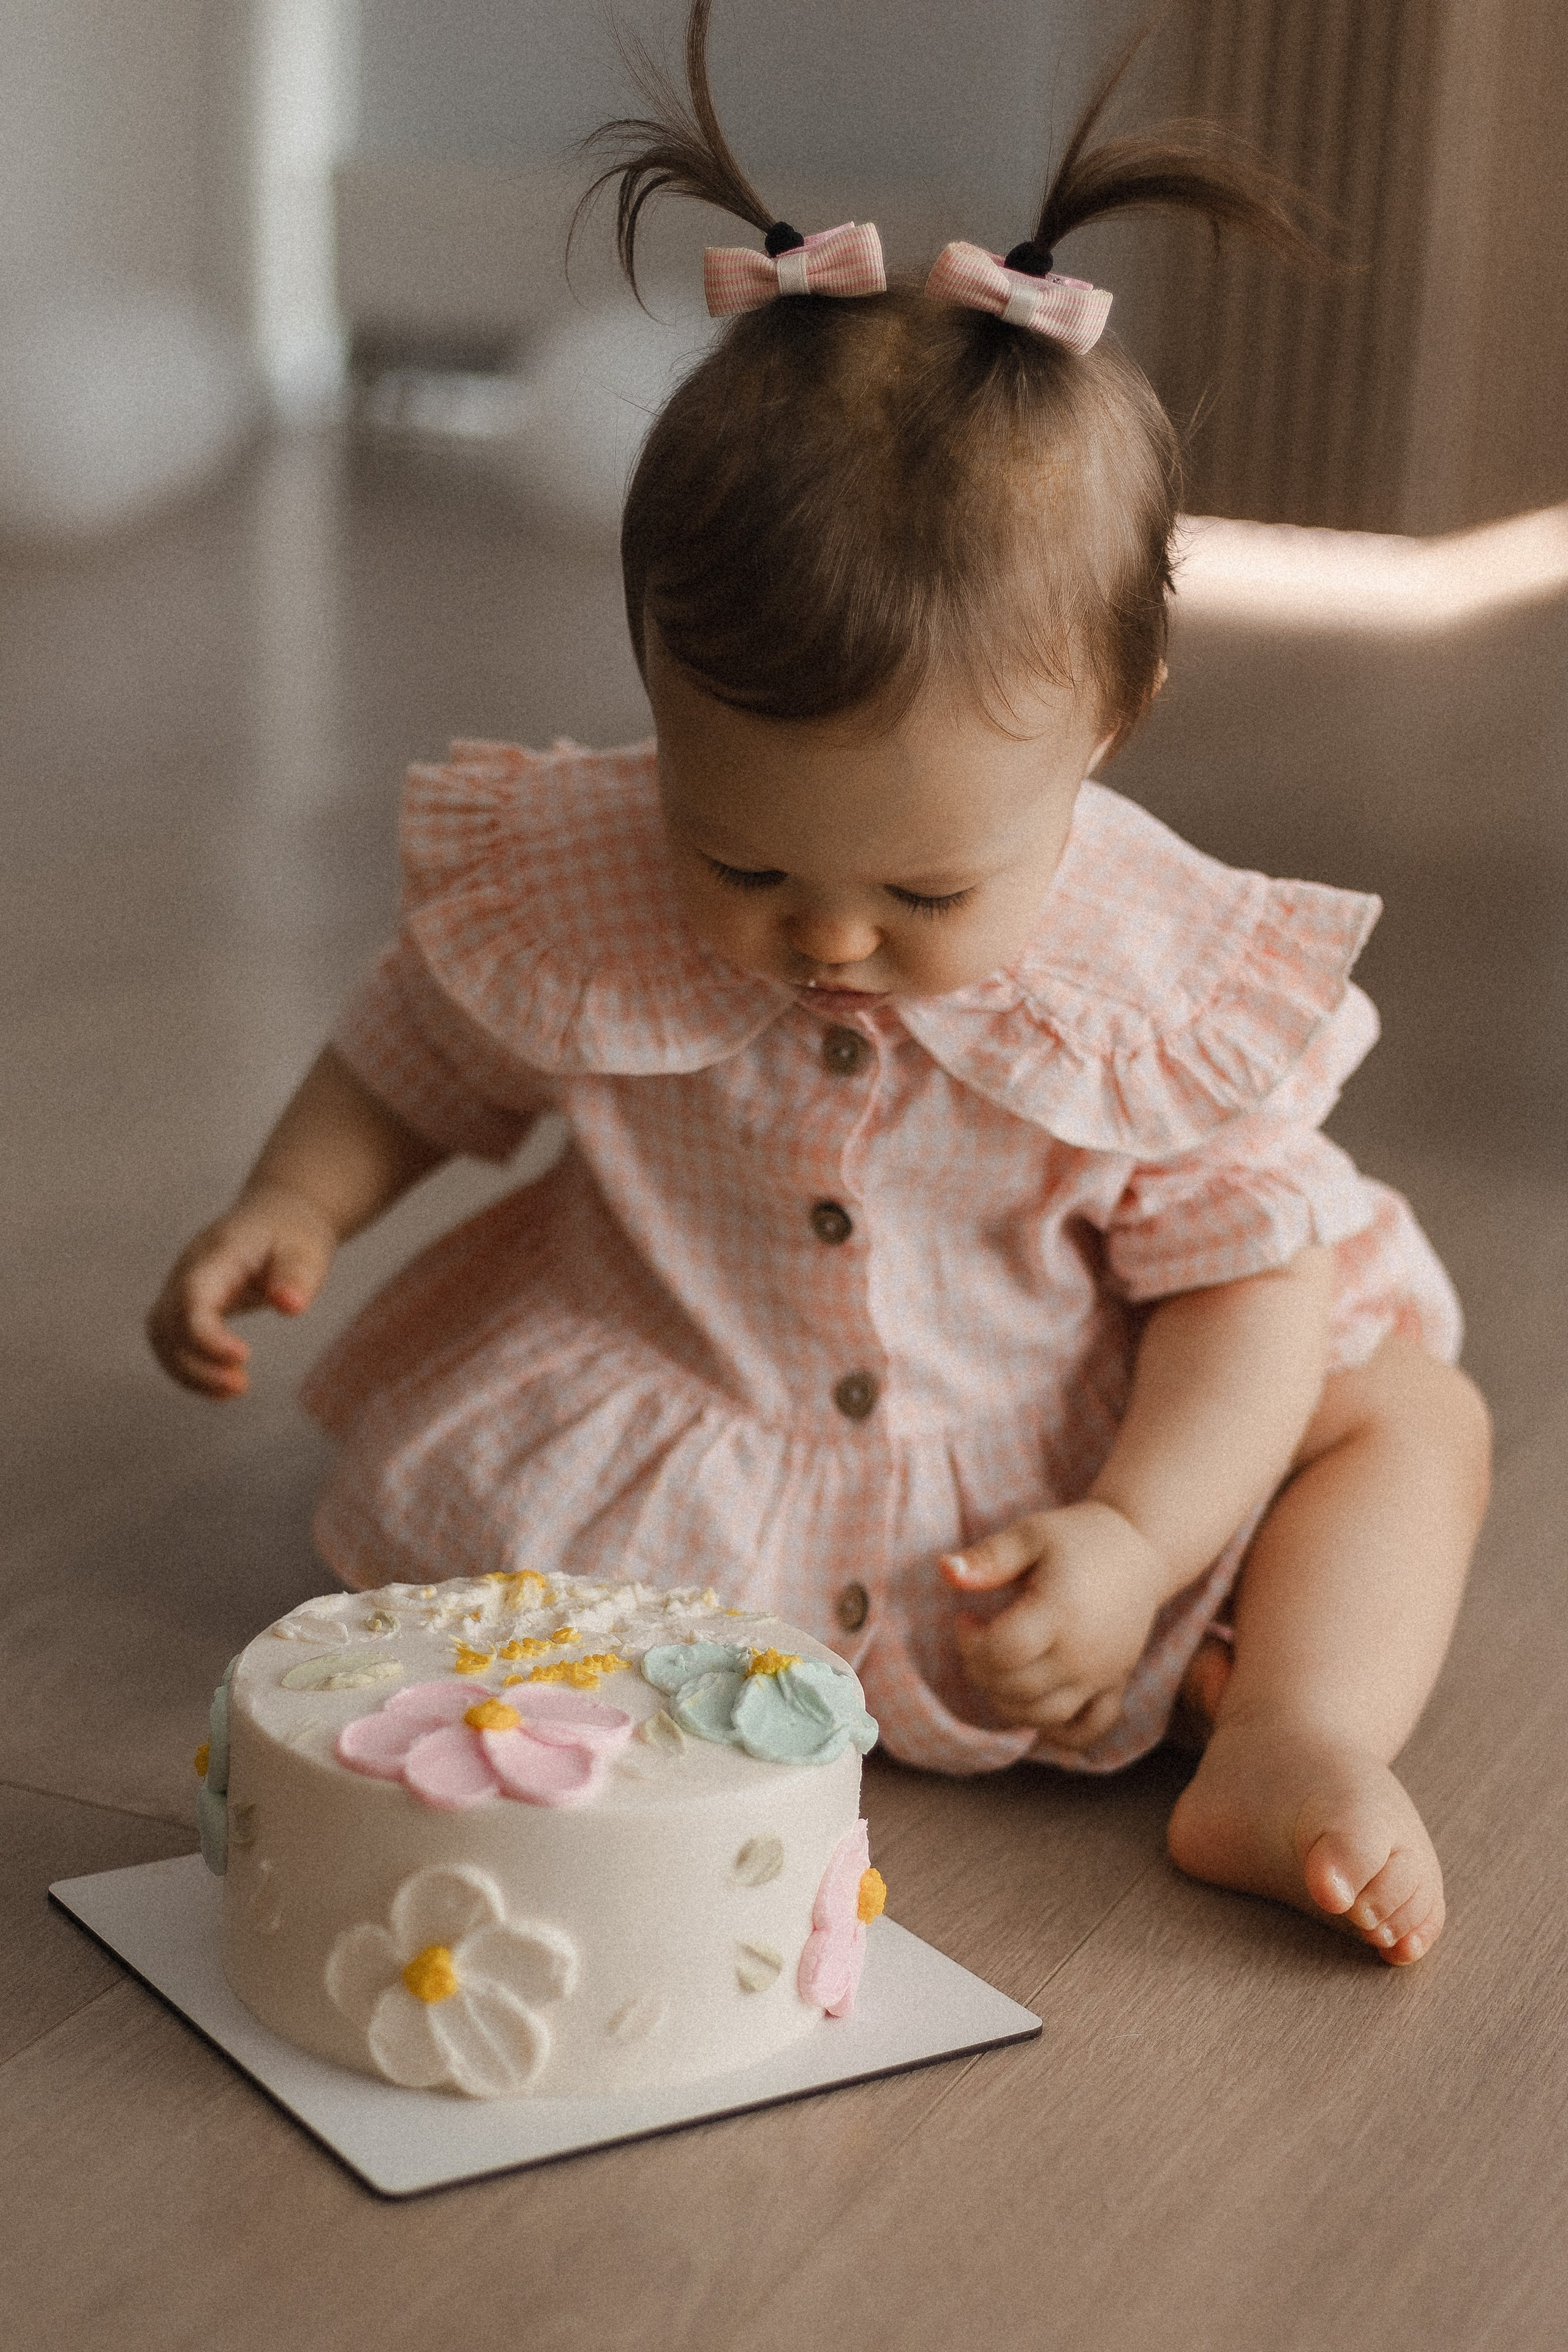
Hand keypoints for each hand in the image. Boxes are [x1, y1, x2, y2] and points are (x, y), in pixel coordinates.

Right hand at [145, 1184, 337, 1396]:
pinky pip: (172, 1340)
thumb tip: (290, 1306)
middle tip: (240, 1385)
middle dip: (195, 1362)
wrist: (278, 1216)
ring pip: (162, 1336)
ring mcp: (182, 1287)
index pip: (193, 1298)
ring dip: (188, 1372)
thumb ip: (297, 1277)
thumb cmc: (292, 1234)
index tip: (243, 1358)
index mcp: (217, 1255)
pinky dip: (190, 1368)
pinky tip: (222, 1385)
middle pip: (167, 1323)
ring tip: (234, 1390)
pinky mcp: (187, 1304)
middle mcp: (189, 1271)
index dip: (206, 1335)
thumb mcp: (306, 1251)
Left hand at [941, 1501, 1169, 1748]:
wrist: (1139, 1550)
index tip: (967, 1617)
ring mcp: (1101, 1674)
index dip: (969, 1641)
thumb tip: (944, 1570)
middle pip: (1015, 1688)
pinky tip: (1036, 1709)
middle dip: (981, 1668)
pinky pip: (1087, 1730)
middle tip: (980, 1638)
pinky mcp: (1114, 1685)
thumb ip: (988, 1557)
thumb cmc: (1077, 1538)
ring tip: (1002, 1664)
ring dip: (1006, 1699)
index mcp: (1060, 1611)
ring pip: (1042, 1715)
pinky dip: (1058, 1733)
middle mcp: (1082, 1652)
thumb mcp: (1030, 1534)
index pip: (1000, 1652)